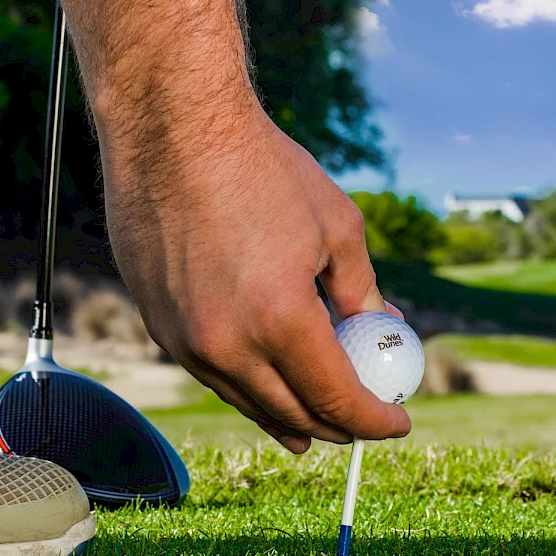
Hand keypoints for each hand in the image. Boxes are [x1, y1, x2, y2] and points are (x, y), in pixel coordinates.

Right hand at [100, 105, 411, 453]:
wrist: (172, 126)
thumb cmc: (262, 168)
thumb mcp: (337, 228)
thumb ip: (362, 293)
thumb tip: (383, 329)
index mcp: (279, 319)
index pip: (337, 398)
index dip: (374, 420)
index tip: (398, 424)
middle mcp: (225, 343)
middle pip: (291, 413)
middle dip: (334, 427)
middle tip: (358, 424)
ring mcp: (182, 338)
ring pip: (246, 402)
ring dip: (287, 418)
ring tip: (311, 429)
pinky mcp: (157, 323)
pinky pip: (211, 375)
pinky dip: (245, 388)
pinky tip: (261, 388)